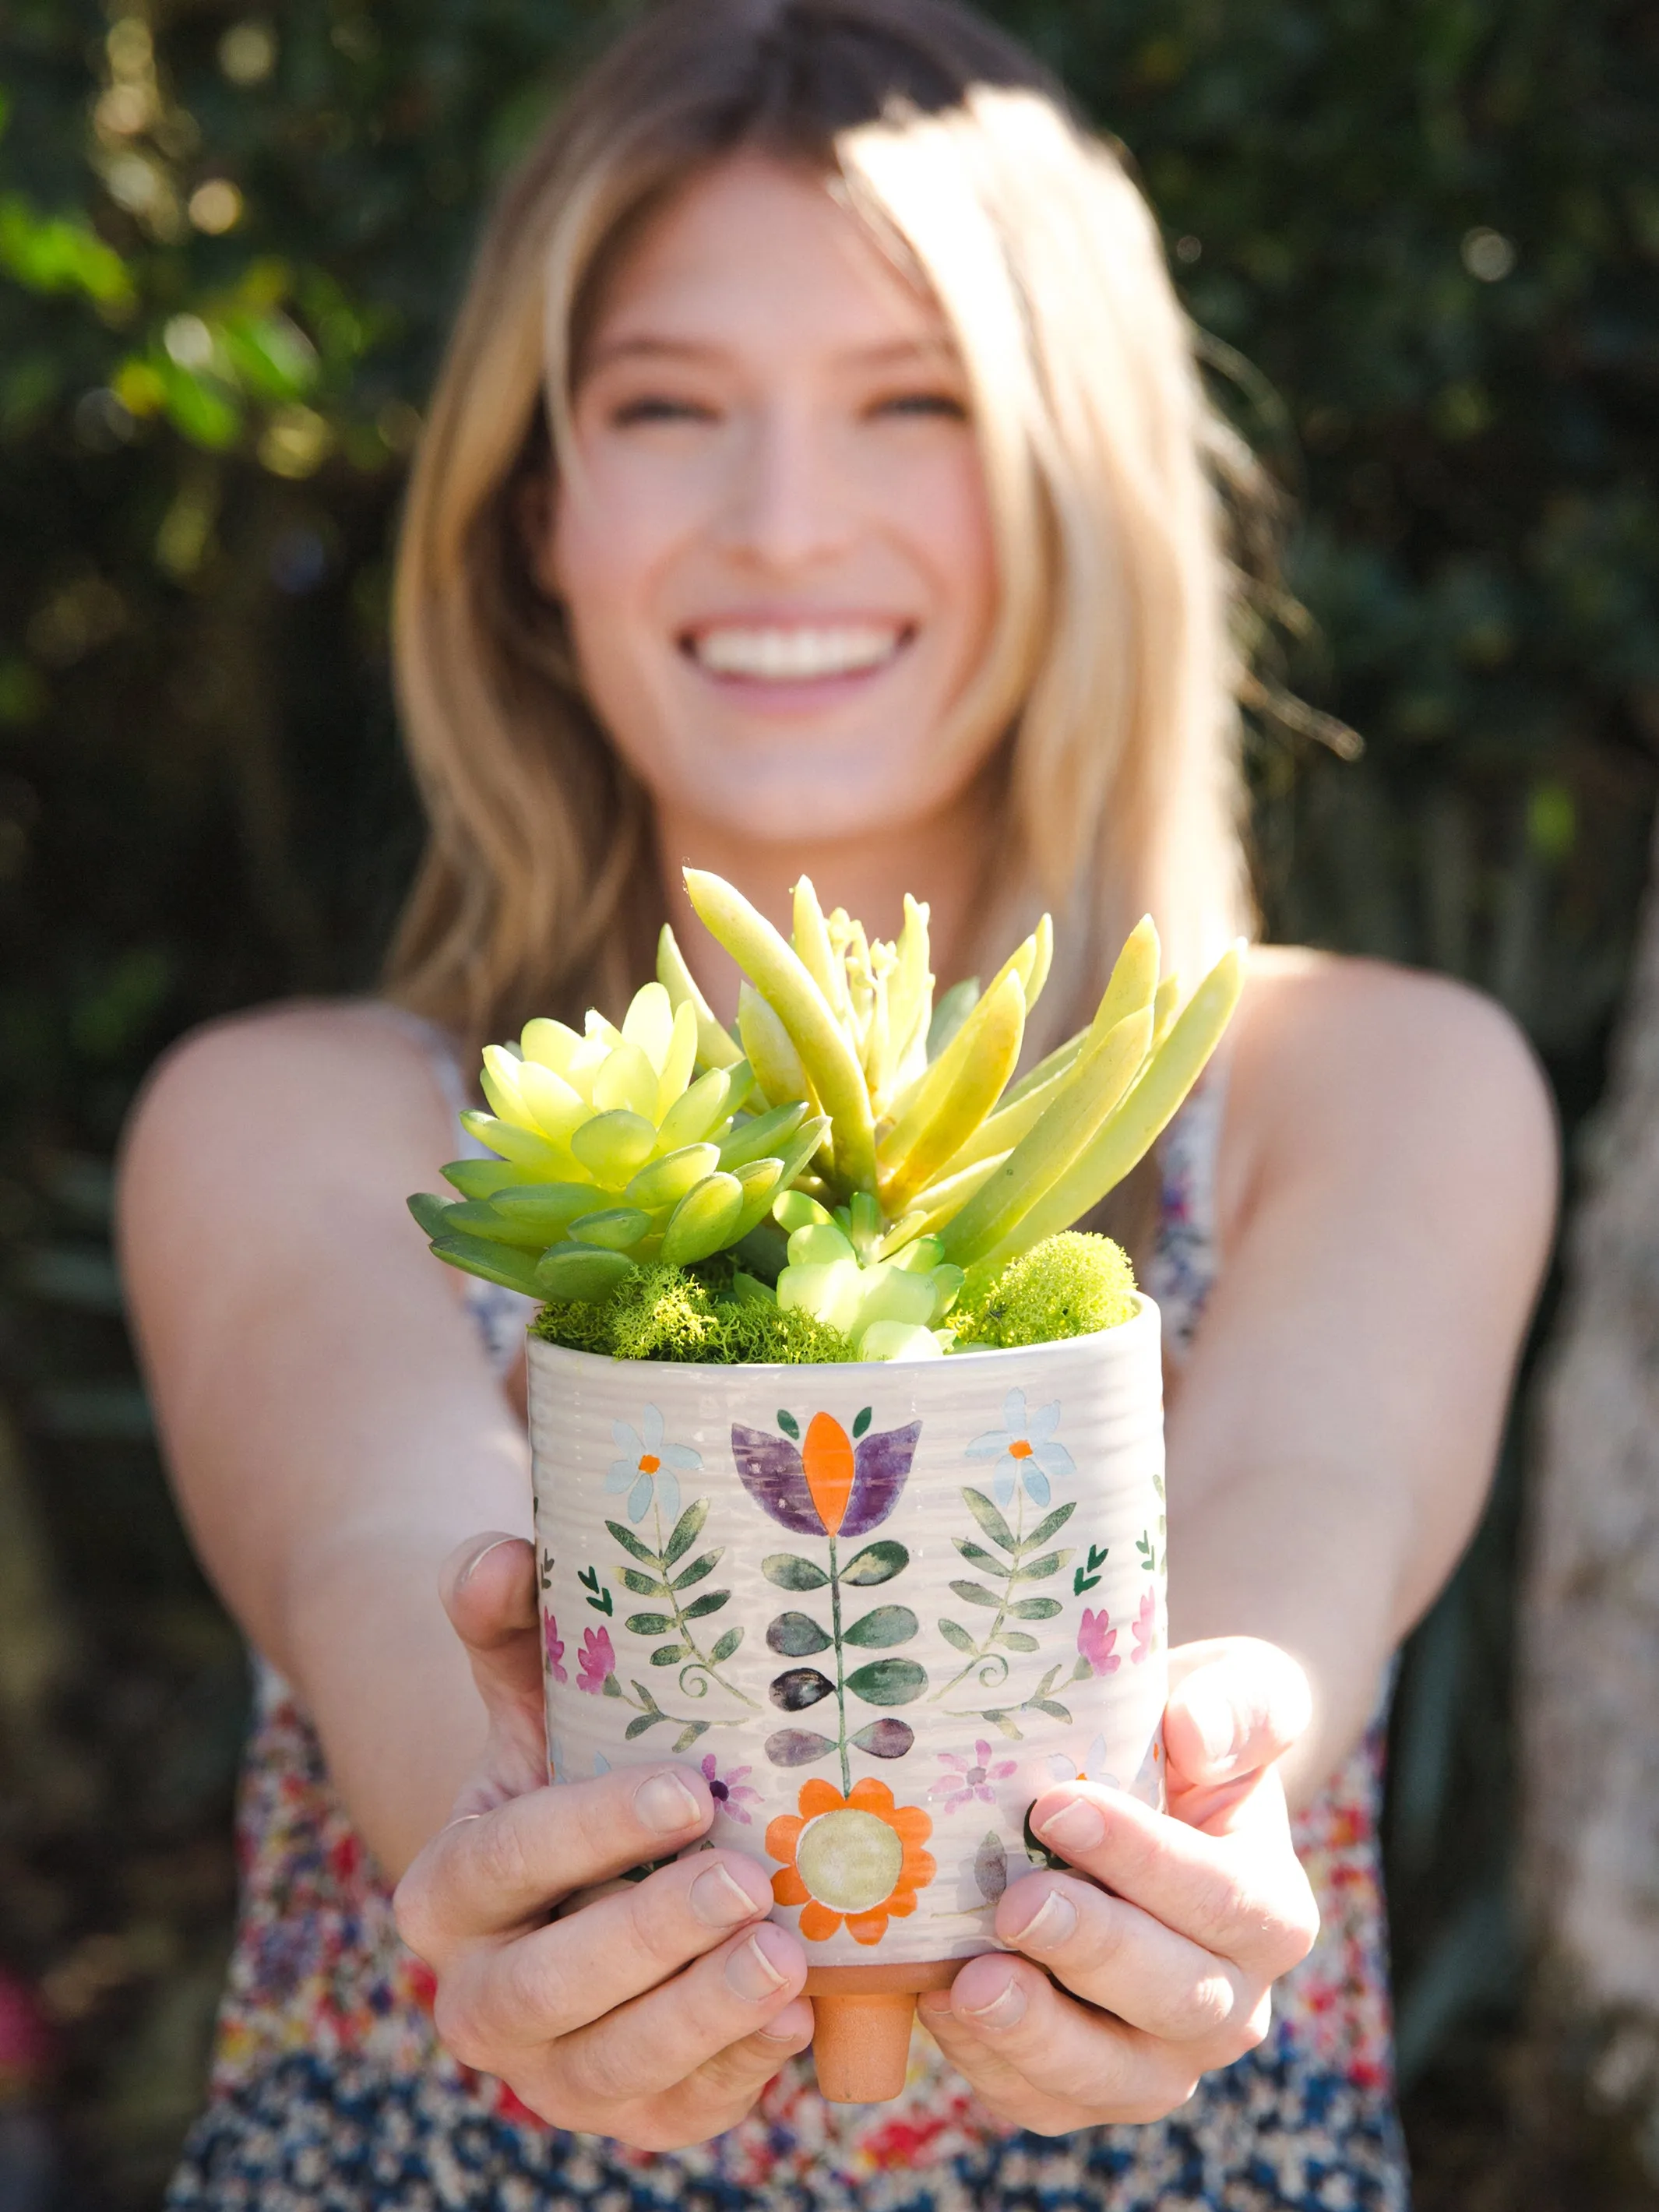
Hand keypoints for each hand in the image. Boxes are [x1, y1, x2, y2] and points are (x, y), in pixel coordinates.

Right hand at [393, 1535, 813, 2147]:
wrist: (598, 1875)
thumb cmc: (575, 1759)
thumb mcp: (539, 1686)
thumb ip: (512, 1616)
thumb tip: (504, 1555)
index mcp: (447, 1888)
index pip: (502, 1862)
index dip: (590, 1830)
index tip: (687, 1790)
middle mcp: (479, 1995)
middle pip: (544, 1987)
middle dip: (648, 1938)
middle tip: (752, 1884)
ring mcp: (553, 2073)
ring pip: (606, 2072)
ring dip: (700, 2018)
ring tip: (789, 1961)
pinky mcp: (632, 2117)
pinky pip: (676, 2116)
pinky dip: (736, 2077)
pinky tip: (801, 2024)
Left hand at [917, 1636, 1318, 2132]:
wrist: (1132, 1797)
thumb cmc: (1182, 1743)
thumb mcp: (1231, 1695)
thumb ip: (1238, 1707)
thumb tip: (1196, 1732)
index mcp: (1272, 1913)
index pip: (1222, 1899)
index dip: (1143, 1860)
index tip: (1058, 1807)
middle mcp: (1232, 2004)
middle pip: (1179, 1999)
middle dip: (1091, 1951)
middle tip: (1013, 1901)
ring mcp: (1160, 2060)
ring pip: (1114, 2077)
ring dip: (1038, 2035)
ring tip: (970, 1983)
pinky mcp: (1085, 2089)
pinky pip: (1044, 2102)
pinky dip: (990, 2064)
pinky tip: (935, 2002)